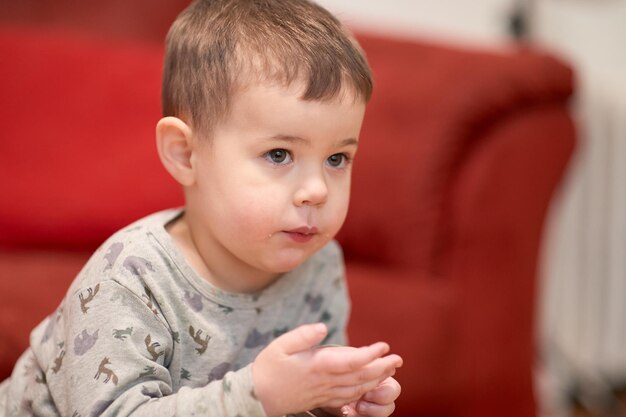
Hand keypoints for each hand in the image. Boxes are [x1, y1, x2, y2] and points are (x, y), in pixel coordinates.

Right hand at [252, 323, 402, 416]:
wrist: (258, 396)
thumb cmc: (269, 367)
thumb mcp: (281, 345)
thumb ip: (303, 335)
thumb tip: (324, 327)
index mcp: (317, 365)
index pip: (350, 361)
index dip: (370, 354)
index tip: (383, 346)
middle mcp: (325, 381)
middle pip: (360, 377)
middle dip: (381, 368)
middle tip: (398, 359)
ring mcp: (325, 392)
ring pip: (357, 389)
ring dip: (376, 380)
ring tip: (390, 370)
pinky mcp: (323, 399)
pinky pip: (348, 397)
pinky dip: (363, 391)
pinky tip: (370, 385)